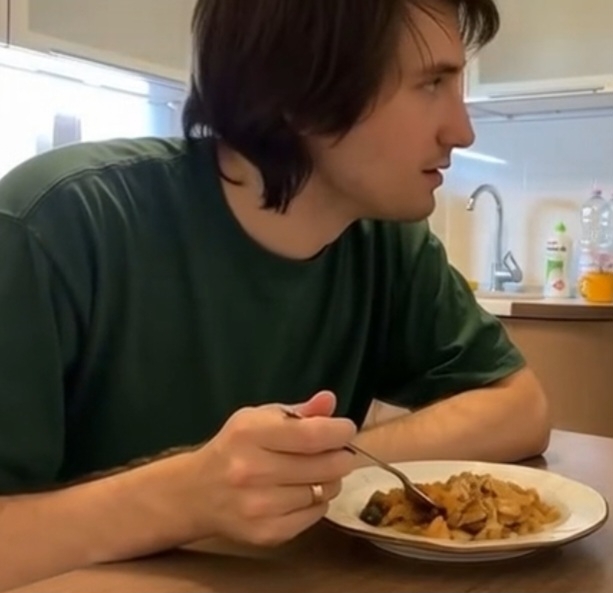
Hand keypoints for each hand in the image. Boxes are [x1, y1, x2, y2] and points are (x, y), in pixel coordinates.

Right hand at [187, 391, 356, 545]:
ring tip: (316, 471)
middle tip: (338, 451)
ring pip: (324, 491)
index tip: (346, 429)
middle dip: (341, 456)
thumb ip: (298, 411)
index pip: (311, 435)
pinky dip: (318, 502)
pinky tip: (302, 492)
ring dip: (330, 479)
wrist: (196, 493)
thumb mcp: (258, 418)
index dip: (339, 432)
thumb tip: (330, 401)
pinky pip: (316, 515)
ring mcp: (259, 506)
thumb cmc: (234, 447)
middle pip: (324, 466)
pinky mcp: (266, 533)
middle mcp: (252, 470)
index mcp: (250, 434)